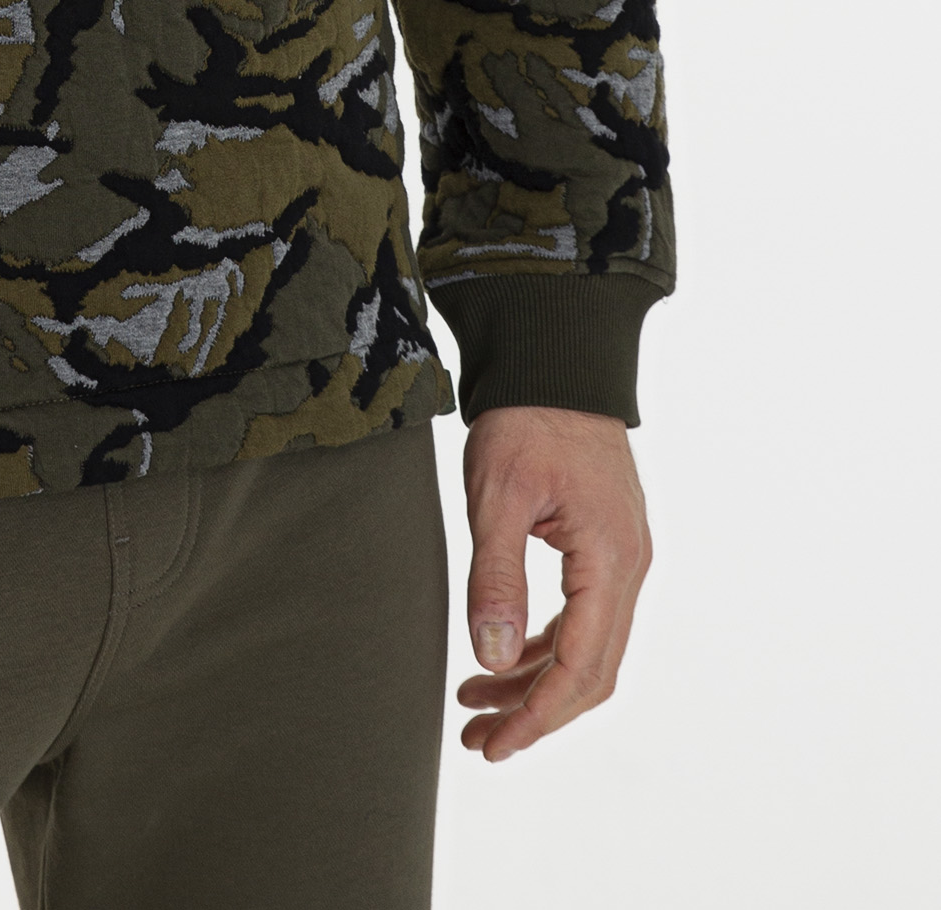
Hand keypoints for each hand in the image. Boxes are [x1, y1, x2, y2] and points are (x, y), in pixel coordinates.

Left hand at [456, 405, 650, 760]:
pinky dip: (545, 646)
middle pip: (591, 671)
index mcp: (610, 558)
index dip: (537, 714)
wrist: (554, 358)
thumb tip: (494, 659)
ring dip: (536, 683)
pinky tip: (503, 658)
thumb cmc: (525, 418)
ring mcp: (623, 556)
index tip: (494, 745)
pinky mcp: (606, 545)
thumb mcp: (498, 496)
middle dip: (536, 713)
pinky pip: (584, 616)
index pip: (580, 666)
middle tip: (479, 741)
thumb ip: (497, 578)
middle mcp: (629, 566)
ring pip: (588, 648)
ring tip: (476, 706)